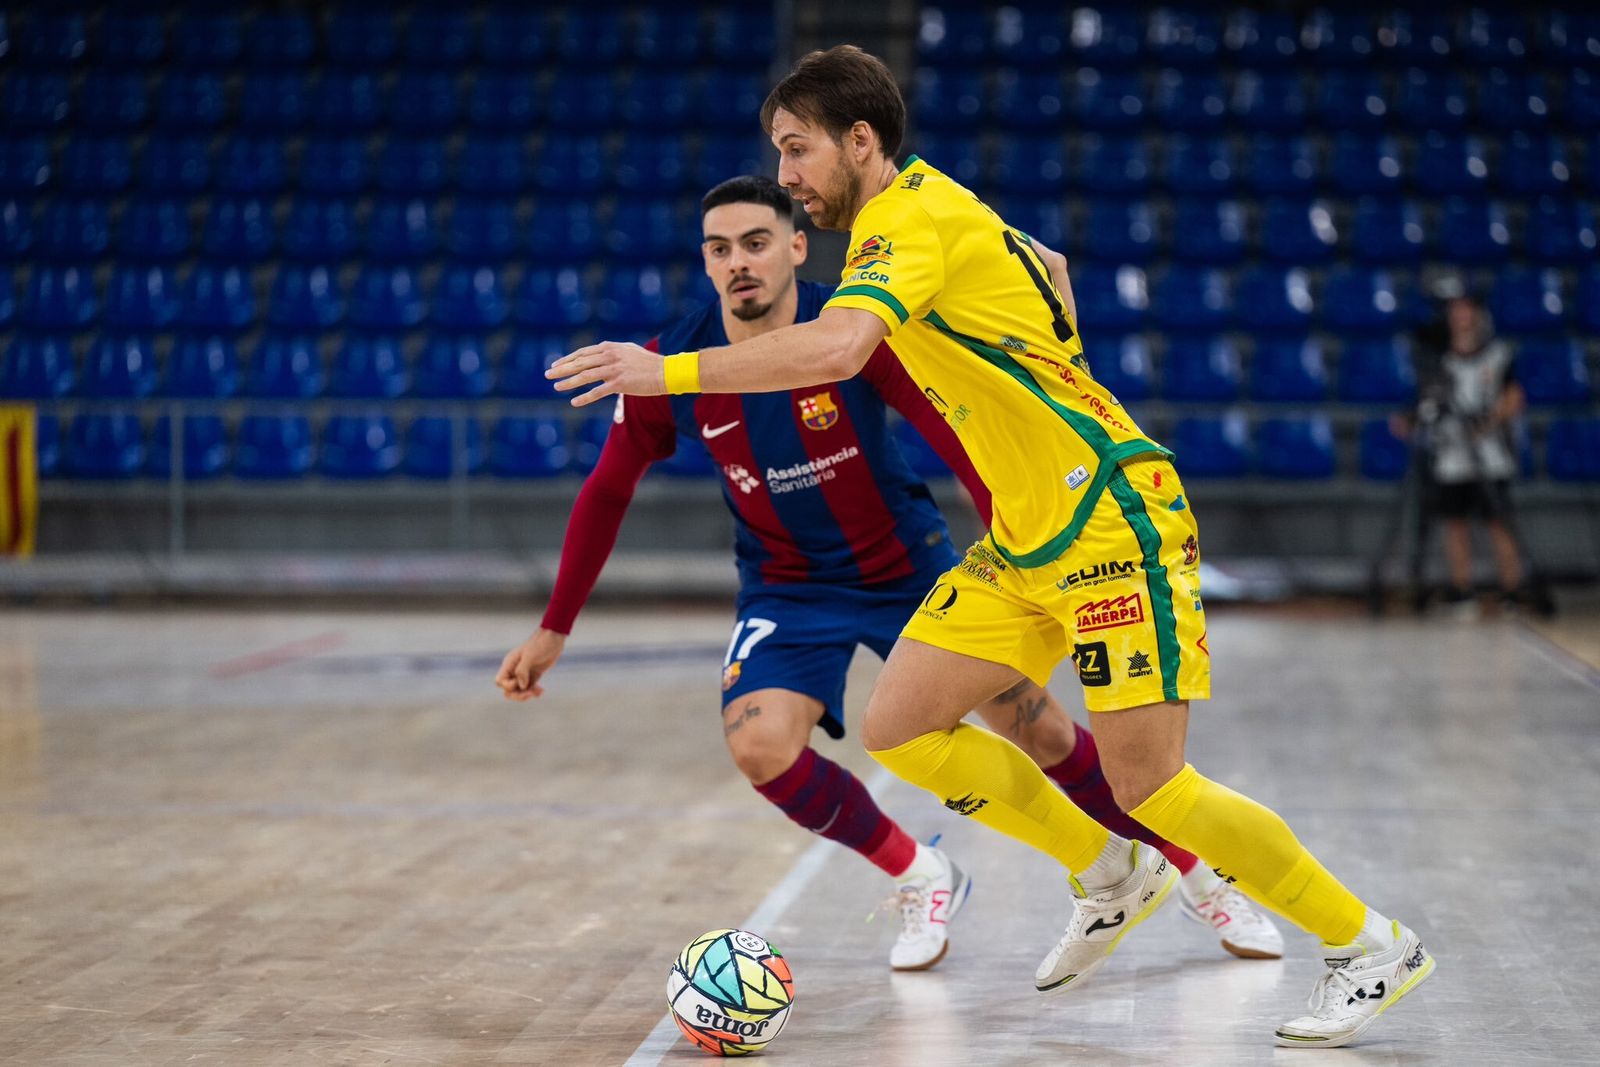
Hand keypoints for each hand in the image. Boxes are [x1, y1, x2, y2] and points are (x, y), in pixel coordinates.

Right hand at [495, 628, 566, 700]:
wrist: (554, 638)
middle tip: (530, 693)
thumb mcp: (530, 656)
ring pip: (518, 691)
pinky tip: (541, 691)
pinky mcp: (534, 675)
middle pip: (507, 689)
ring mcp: (524, 673)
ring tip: (538, 692)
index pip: (500, 681)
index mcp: (510, 664)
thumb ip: (522, 671)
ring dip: (526, 695)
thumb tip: (521, 686)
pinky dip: (534, 692)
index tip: (519, 682)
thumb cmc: (540, 644)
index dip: (508, 686)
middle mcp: (514, 670)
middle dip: (517, 695)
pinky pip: (529, 688)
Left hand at [546, 341, 664, 406]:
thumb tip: (599, 353)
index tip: (556, 365)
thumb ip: (612, 351)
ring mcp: (614, 370)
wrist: (666, 371)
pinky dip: (584, 397)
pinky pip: (597, 392)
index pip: (582, 353)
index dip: (567, 359)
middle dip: (561, 369)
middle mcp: (609, 356)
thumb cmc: (648, 362)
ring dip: (568, 382)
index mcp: (609, 347)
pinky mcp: (620, 384)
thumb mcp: (628, 350)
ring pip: (585, 376)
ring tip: (556, 387)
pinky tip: (574, 402)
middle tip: (548, 375)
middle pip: (579, 363)